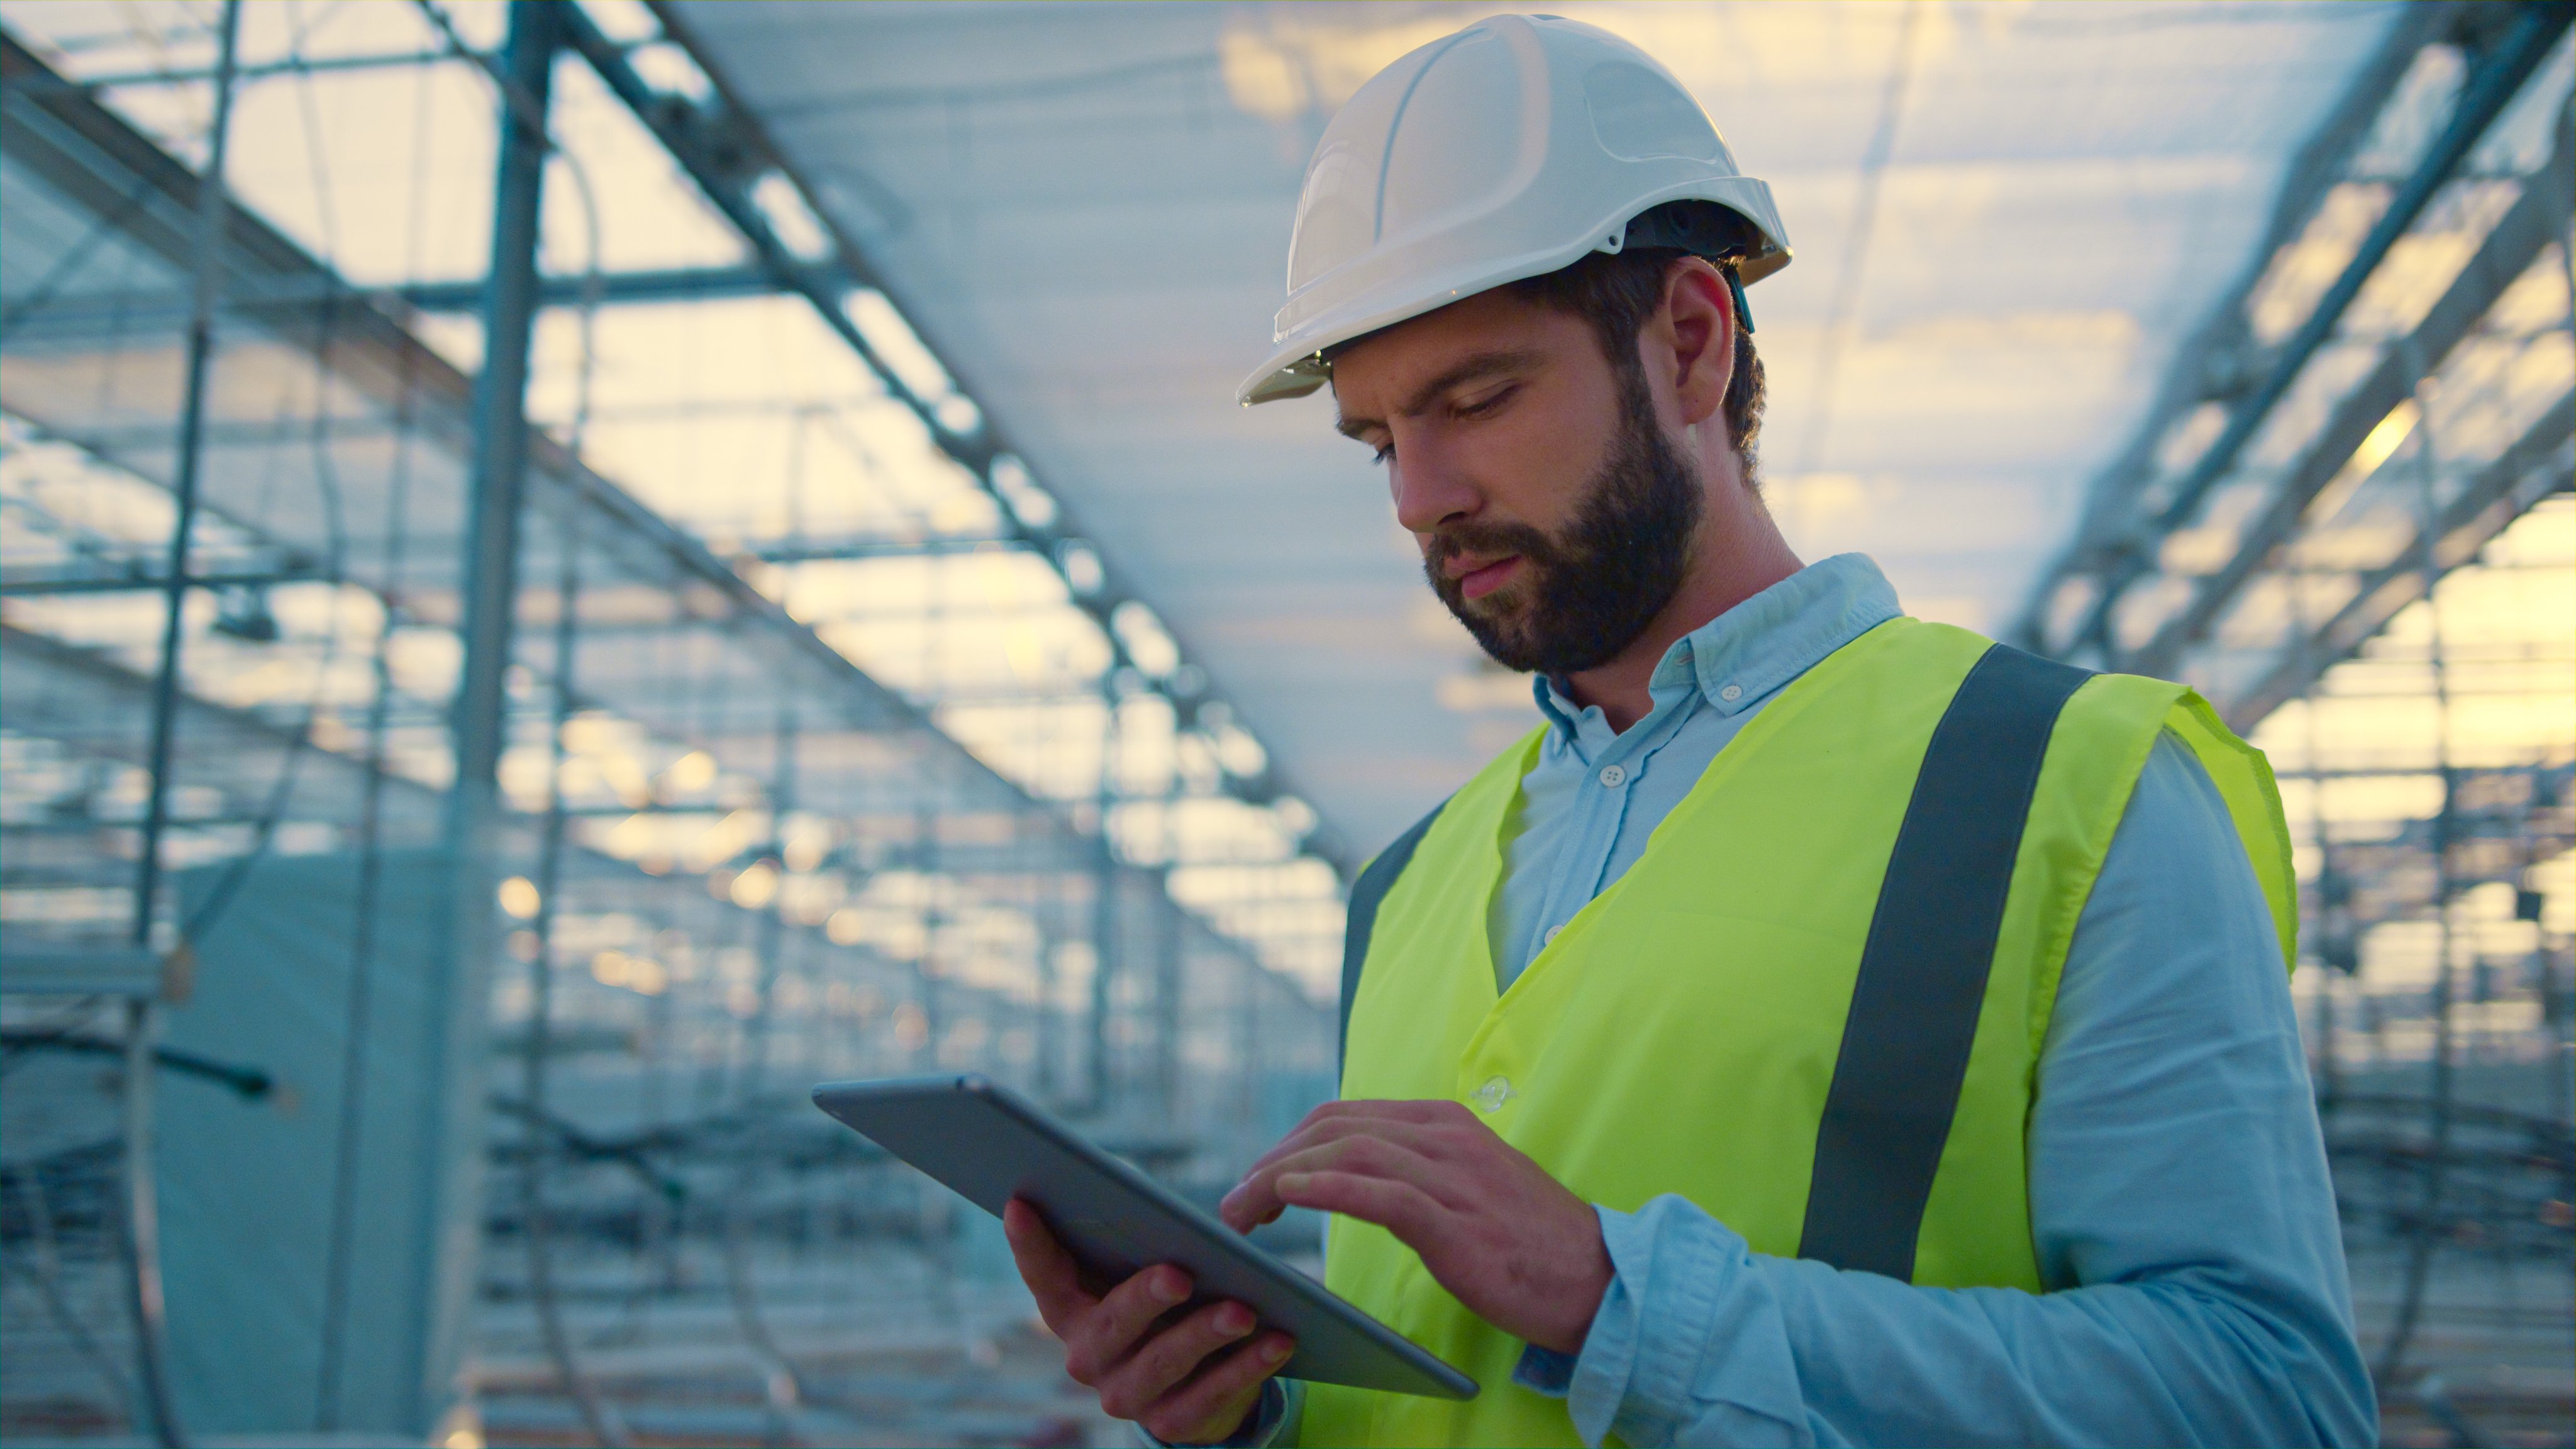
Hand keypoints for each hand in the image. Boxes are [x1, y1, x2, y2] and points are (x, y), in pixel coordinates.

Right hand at [1004, 1198, 1293, 1443]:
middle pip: (1114, 1325)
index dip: (1029, 1242)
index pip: (1043, 1275)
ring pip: (1166, 1363)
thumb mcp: (1141, 1268)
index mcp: (1070, 1311)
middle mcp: (1089, 1357)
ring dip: (1206, 1334)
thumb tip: (1130, 1181)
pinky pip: (1210, 1396)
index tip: (1021, 1201)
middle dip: (1145, 1298)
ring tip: (1244, 1310)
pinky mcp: (1172, 1424)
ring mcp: (1128, 1395)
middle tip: (1179, 1274)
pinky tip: (1277, 1340)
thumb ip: (1131, 1234)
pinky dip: (1246, 1368)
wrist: (1195, 1382)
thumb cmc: (1163, 1299)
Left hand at [1219, 1099, 1610, 1354]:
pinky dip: (1324, 1187)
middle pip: (1334, 1126)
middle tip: (1234, 1201)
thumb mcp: (1469, 1189)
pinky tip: (1288, 1196)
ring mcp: (1451, 1175)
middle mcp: (1444, 1136)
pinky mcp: (1454, 1220)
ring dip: (1280, 1177)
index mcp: (1444, 1124)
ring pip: (1346, 1152)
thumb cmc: (1531, 1244)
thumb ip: (1418, 1175)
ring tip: (1241, 1209)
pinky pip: (1377, 1192)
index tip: (1256, 1179)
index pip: (1346, 1115)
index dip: (1290, 1143)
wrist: (1601, 1279)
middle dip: (1273, 1158)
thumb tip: (1354, 1181)